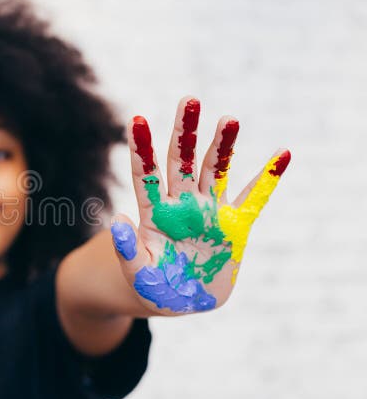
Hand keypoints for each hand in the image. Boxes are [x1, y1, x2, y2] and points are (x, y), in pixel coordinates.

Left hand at [110, 97, 289, 314]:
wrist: (179, 298)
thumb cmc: (151, 286)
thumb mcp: (136, 272)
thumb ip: (126, 249)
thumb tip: (117, 220)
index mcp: (155, 214)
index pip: (146, 175)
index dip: (142, 149)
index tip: (136, 119)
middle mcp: (181, 205)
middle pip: (181, 162)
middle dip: (185, 132)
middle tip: (189, 100)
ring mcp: (209, 213)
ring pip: (215, 171)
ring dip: (222, 146)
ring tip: (229, 119)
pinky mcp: (234, 227)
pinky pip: (254, 199)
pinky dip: (268, 179)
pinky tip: (282, 154)